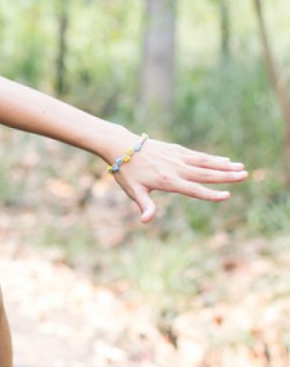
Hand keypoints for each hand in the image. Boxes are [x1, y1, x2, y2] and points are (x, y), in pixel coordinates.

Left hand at [110, 137, 247, 222]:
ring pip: (204, 162)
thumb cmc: (126, 171)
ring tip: (241, 167)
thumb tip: (146, 221)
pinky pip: (197, 155)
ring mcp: (177, 157)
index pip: (193, 189)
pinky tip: (224, 160)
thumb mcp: (133, 191)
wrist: (120, 145)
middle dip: (226, 176)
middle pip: (205, 174)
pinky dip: (212, 158)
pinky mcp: (176, 150)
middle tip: (245, 176)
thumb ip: (145, 205)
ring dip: (223, 165)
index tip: (227, 195)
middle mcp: (175, 168)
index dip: (210, 194)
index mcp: (167, 181)